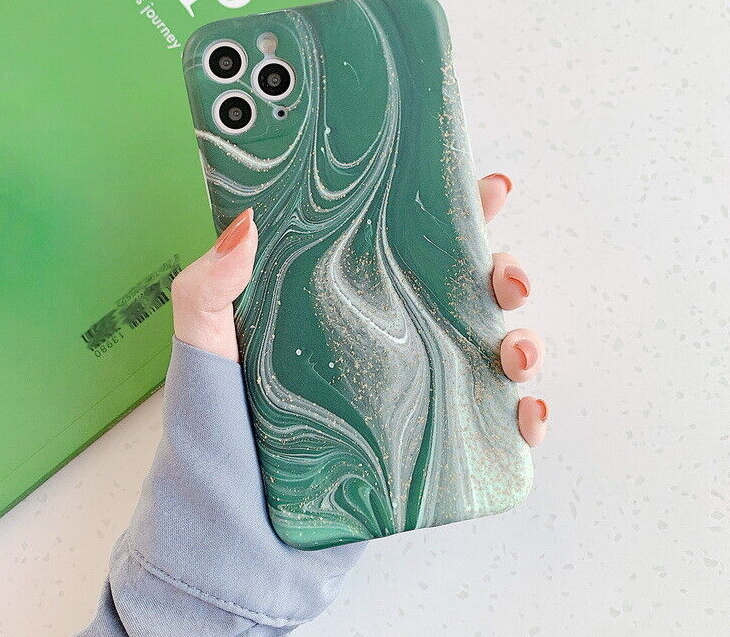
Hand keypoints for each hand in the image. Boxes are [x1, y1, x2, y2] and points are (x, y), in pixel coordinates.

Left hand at [171, 172, 547, 447]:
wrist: (234, 542)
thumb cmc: (215, 440)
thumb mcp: (204, 353)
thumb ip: (209, 289)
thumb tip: (248, 220)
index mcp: (343, 303)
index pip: (405, 242)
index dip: (454, 209)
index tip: (489, 188)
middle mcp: (387, 340)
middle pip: (466, 290)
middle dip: (504, 272)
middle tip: (507, 278)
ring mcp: (413, 393)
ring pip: (491, 350)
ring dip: (523, 341)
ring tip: (515, 353)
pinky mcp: (429, 449)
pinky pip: (495, 427)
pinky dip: (525, 417)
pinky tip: (525, 413)